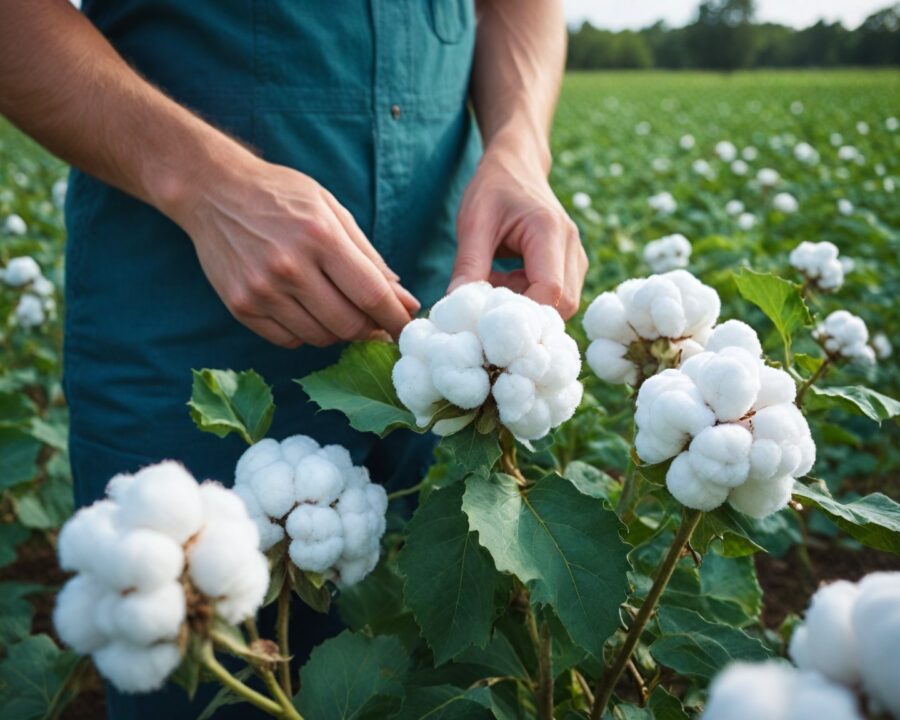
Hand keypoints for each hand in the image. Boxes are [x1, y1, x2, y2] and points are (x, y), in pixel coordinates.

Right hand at [171, 154, 418, 347]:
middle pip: (348, 325)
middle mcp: (289, 267)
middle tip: (375, 322)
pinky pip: (289, 340)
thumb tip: (402, 298)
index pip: (371, 294)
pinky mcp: (241, 306)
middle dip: (370, 330)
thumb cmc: (281, 196)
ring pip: (320, 338)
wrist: (213, 190)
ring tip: (338, 310)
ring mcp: (262, 290)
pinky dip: (307, 334)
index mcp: (320, 237)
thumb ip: (368, 257)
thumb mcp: (331, 210)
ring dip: (339, 332)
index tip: (408, 328)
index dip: (395, 318)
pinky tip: (307, 311)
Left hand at [450, 143, 586, 318]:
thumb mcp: (473, 222)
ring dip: (523, 305)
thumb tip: (456, 306)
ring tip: (493, 281)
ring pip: (560, 305)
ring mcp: (576, 258)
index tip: (487, 318)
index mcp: (549, 231)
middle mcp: (572, 246)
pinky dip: (527, 297)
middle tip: (487, 300)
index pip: (550, 291)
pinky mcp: (571, 266)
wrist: (517, 166)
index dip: (521, 314)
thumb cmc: (494, 188)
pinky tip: (503, 279)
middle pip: (562, 305)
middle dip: (524, 314)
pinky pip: (556, 297)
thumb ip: (468, 265)